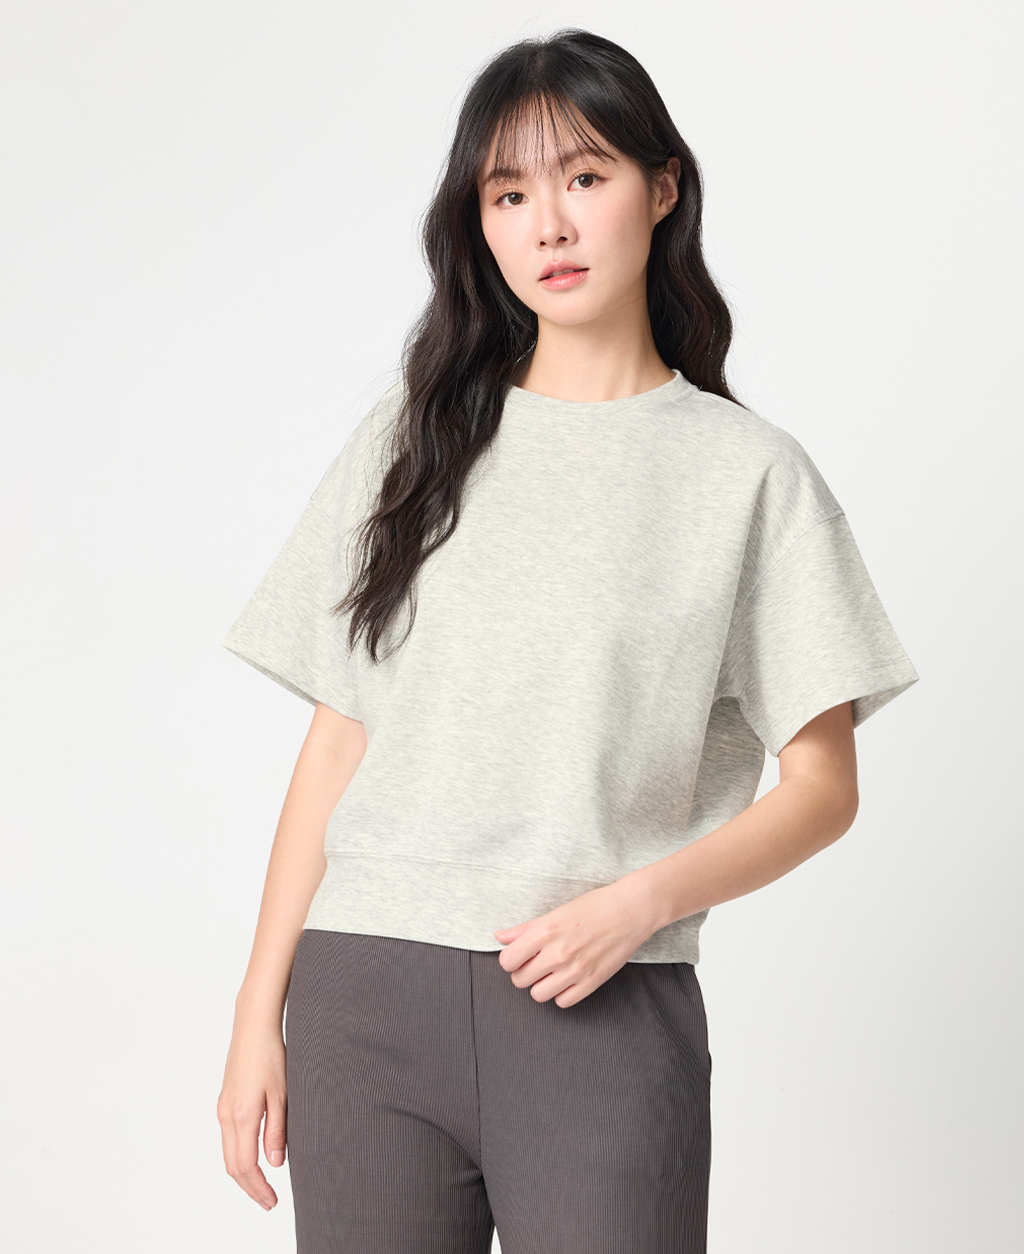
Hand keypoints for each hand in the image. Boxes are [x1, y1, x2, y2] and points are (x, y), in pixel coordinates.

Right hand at [216, 1022, 287, 1210]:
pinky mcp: (224, 1101)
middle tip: (268, 1202)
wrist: (253, 1027)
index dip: (259, 1188)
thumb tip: (275, 1164)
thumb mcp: (281, 1094)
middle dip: (250, 1188)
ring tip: (263, 1186)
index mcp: (241, 1117)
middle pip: (233, 1166)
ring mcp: (222, 1108)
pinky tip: (254, 1158)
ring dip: (244, 1173)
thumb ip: (277, 1131)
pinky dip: (239, 1156)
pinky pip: (228, 1139)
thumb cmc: (271, 1055)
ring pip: (228, 1154)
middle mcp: (226, 1116)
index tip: (272, 1202)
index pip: (246, 1167)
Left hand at [493, 875, 661, 1008]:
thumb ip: (525, 929)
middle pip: (520, 980)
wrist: (631, 910)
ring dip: (540, 985)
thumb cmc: (594, 906)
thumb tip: (500, 937)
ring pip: (538, 995)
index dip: (510, 959)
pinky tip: (567, 979)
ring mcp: (575, 970)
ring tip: (551, 972)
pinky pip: (562, 1002)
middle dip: (523, 972)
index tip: (519, 955)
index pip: (507, 961)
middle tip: (536, 962)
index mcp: (545, 931)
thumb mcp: (556, 912)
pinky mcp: (592, 982)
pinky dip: (561, 993)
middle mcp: (558, 953)